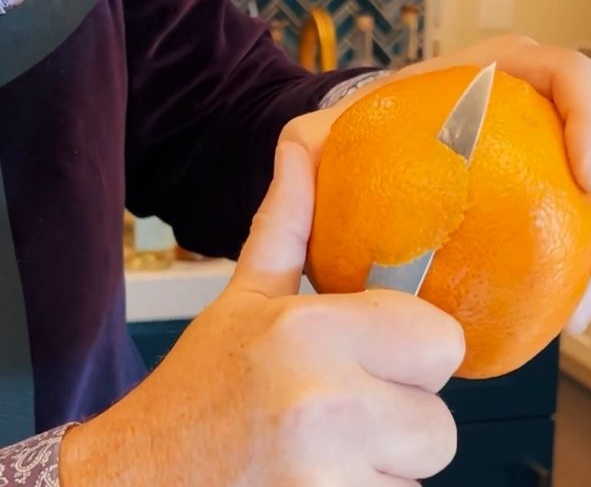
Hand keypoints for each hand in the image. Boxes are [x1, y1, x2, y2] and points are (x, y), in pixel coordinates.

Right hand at [60, 143, 463, 485]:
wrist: (139, 480)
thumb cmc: (196, 392)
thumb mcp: (242, 300)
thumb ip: (286, 225)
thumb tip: (300, 146)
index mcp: (310, 332)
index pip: (442, 341)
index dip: (419, 350)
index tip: (386, 356)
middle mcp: (326, 404)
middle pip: (440, 419)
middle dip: (405, 414)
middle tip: (351, 408)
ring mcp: (329, 476)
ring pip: (421, 467)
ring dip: (388, 461)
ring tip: (328, 446)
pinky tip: (322, 478)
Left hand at [281, 35, 590, 333]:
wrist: (377, 161)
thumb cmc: (362, 143)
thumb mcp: (328, 137)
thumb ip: (307, 144)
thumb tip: (298, 156)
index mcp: (501, 77)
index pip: (571, 78)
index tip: (588, 178)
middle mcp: (540, 109)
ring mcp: (553, 155)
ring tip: (584, 308)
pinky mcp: (552, 199)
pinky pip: (586, 229)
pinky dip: (585, 271)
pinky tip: (564, 316)